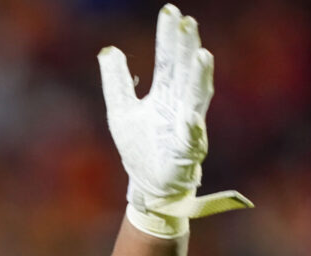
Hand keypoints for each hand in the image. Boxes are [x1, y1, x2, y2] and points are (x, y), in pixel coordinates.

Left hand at [98, 4, 251, 237]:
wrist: (148, 184)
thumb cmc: (139, 145)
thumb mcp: (121, 110)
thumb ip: (116, 82)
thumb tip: (108, 50)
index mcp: (165, 94)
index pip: (168, 59)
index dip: (169, 36)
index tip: (171, 11)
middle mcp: (180, 105)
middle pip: (184, 72)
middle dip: (186, 48)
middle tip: (187, 22)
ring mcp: (187, 126)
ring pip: (195, 99)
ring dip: (199, 78)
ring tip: (202, 56)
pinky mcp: (186, 152)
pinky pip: (190, 139)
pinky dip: (192, 128)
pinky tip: (191, 117)